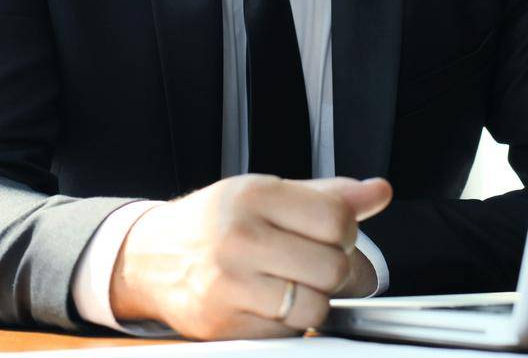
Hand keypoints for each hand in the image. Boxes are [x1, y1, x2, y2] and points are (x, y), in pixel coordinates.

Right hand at [109, 173, 391, 338]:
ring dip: (317, 302)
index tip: (335, 236)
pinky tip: (272, 304)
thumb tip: (377, 192)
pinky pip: (287, 335)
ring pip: (315, 308)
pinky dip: (290, 324)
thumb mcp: (266, 193)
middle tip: (322, 266)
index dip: (346, 233)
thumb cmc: (215, 222)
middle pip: (332, 268)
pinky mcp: (224, 326)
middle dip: (339, 271)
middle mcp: (239, 237)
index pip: (336, 219)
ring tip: (298, 286)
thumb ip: (326, 195)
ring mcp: (229, 285)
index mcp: (254, 195)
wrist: (150, 257)